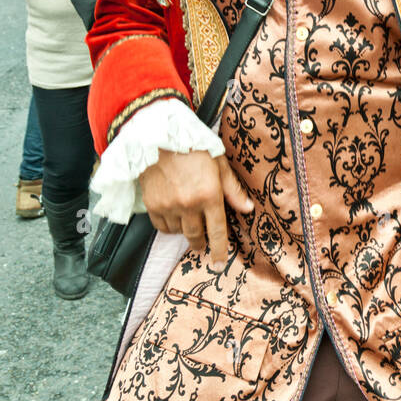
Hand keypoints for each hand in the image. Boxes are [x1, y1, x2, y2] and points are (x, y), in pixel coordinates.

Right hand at [139, 149, 253, 270]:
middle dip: (201, 244)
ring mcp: (168, 206)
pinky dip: (169, 225)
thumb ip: (233, 189)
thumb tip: (248, 209)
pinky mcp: (152, 205)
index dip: (219, 250)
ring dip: (185, 231)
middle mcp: (189, 204)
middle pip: (196, 237)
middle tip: (203, 244)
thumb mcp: (219, 163)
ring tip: (188, 219)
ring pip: (178, 232)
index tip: (219, 264)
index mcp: (209, 194)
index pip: (217, 231)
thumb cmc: (193, 146)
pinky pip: (162, 227)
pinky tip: (174, 215)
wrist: (157, 136)